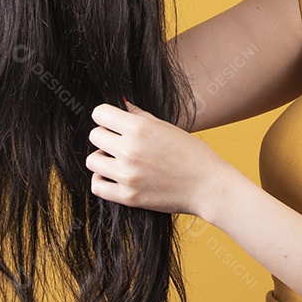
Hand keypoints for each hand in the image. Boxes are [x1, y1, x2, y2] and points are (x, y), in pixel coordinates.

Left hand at [86, 100, 229, 216]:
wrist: (208, 186)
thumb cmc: (193, 154)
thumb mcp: (168, 128)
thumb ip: (141, 116)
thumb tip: (121, 104)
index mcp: (140, 128)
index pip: (100, 114)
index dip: (106, 116)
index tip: (114, 122)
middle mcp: (130, 150)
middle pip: (94, 135)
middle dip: (106, 136)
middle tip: (120, 142)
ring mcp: (127, 175)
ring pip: (92, 160)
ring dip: (103, 158)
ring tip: (118, 160)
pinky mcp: (128, 196)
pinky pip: (97, 185)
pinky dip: (102, 180)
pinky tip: (115, 176)